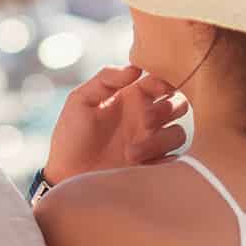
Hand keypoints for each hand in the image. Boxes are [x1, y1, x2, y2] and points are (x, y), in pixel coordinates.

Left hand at [43, 65, 189, 183]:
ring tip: (129, 153)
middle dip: (168, 108)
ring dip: (160, 140)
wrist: (66, 177)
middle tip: (146, 120)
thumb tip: (136, 68)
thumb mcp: (80, 100)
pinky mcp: (154, 168)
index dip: (165, 80)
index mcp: (133, 98)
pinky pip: (175, 162)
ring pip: (178, 133)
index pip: (162, 81)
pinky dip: (166, 162)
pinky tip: (141, 166)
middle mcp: (146, 119)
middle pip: (179, 104)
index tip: (154, 88)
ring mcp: (152, 144)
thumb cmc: (70, 138)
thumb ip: (106, 78)